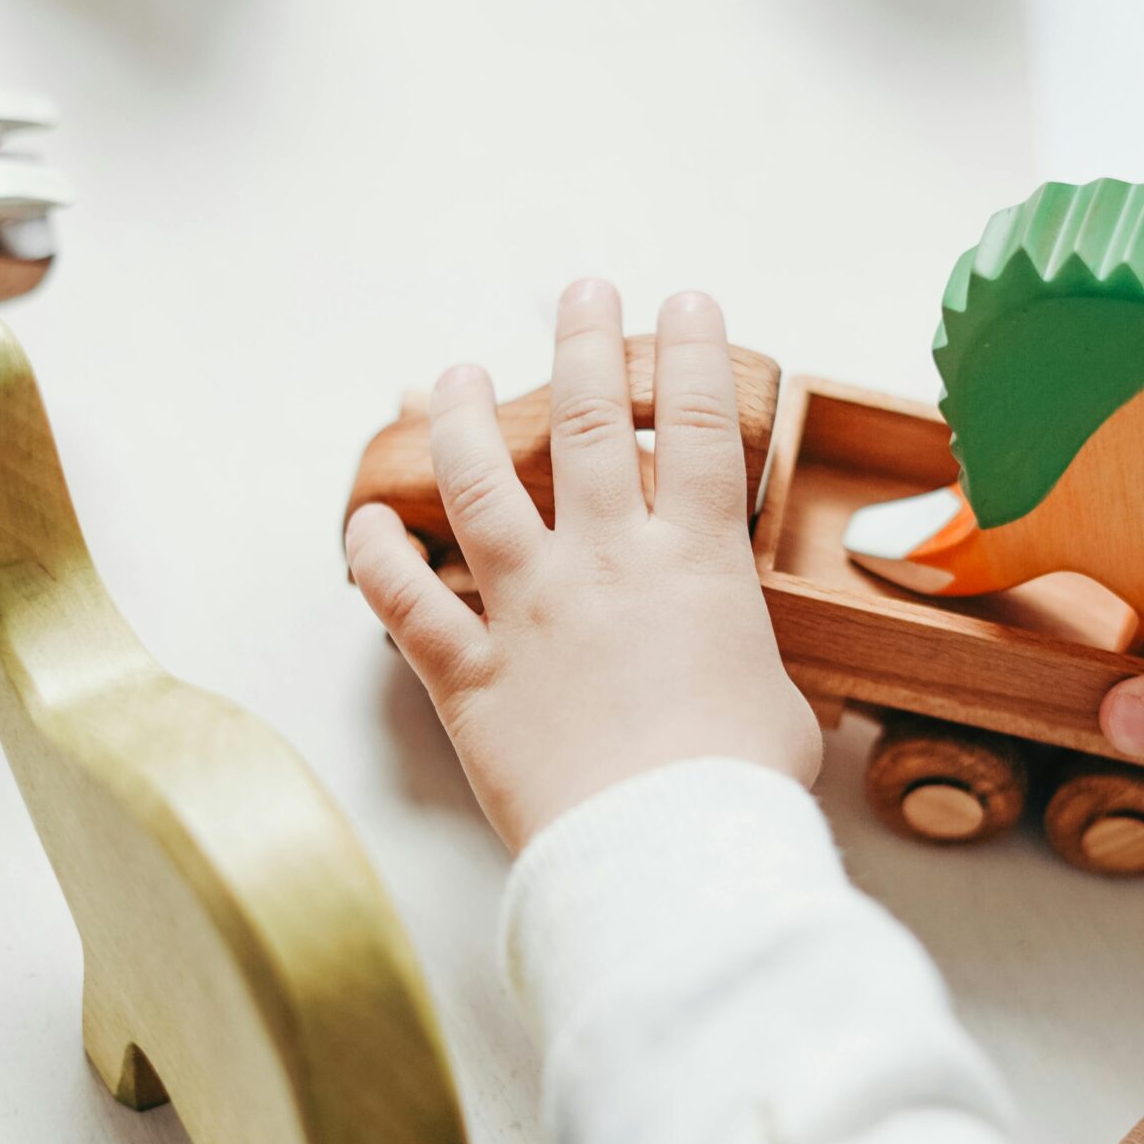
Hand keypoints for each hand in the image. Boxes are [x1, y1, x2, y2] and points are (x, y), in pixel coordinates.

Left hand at [346, 281, 822, 851]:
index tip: (687, 301)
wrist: (668, 853)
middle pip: (591, 424)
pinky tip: (365, 520)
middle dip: (583, 343)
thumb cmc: (739, 791)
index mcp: (695, 562)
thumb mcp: (778, 706)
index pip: (698, 428)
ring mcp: (529, 611)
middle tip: (580, 289)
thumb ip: (746, 664)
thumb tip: (743, 680)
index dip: (693, 354)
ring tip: (453, 374)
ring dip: (463, 417)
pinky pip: (404, 599)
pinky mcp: (469, 674)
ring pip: (480, 483)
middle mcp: (606, 564)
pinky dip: (376, 556)